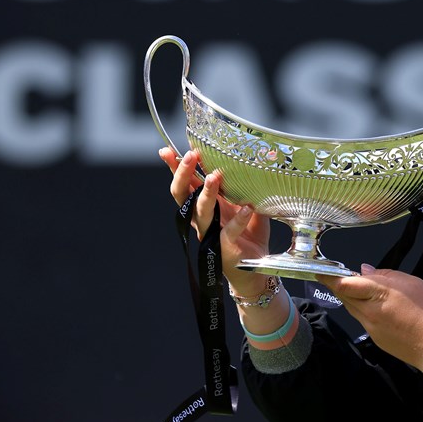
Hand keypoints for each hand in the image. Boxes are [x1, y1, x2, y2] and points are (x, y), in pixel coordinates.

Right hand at [158, 147, 270, 293]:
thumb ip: (244, 186)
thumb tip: (251, 162)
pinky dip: (238, 220)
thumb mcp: (246, 204)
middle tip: (191, 156)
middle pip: (182, 195)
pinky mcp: (224, 249)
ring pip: (200, 212)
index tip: (166, 150)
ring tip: (216, 176)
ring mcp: (211, 234)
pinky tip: (247, 208)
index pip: (184, 184)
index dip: (174, 167)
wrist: (256, 271)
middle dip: (183, 174)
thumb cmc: (248, 235)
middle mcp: (201, 220)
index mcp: (204, 206)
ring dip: (207, 193)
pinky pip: (228, 232)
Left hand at [318, 265, 422, 386]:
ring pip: (351, 308)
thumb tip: (365, 271)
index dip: (330, 277)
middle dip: (338, 285)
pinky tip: (373, 305)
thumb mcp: (411, 283)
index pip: (345, 284)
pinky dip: (361, 309)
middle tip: (337, 274)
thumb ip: (385, 275)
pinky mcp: (375, 338)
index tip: (320, 270)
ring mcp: (370, 327)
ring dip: (350, 297)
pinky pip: (361, 319)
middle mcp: (369, 312)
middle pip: (344, 296)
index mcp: (378, 294)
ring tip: (356, 287)